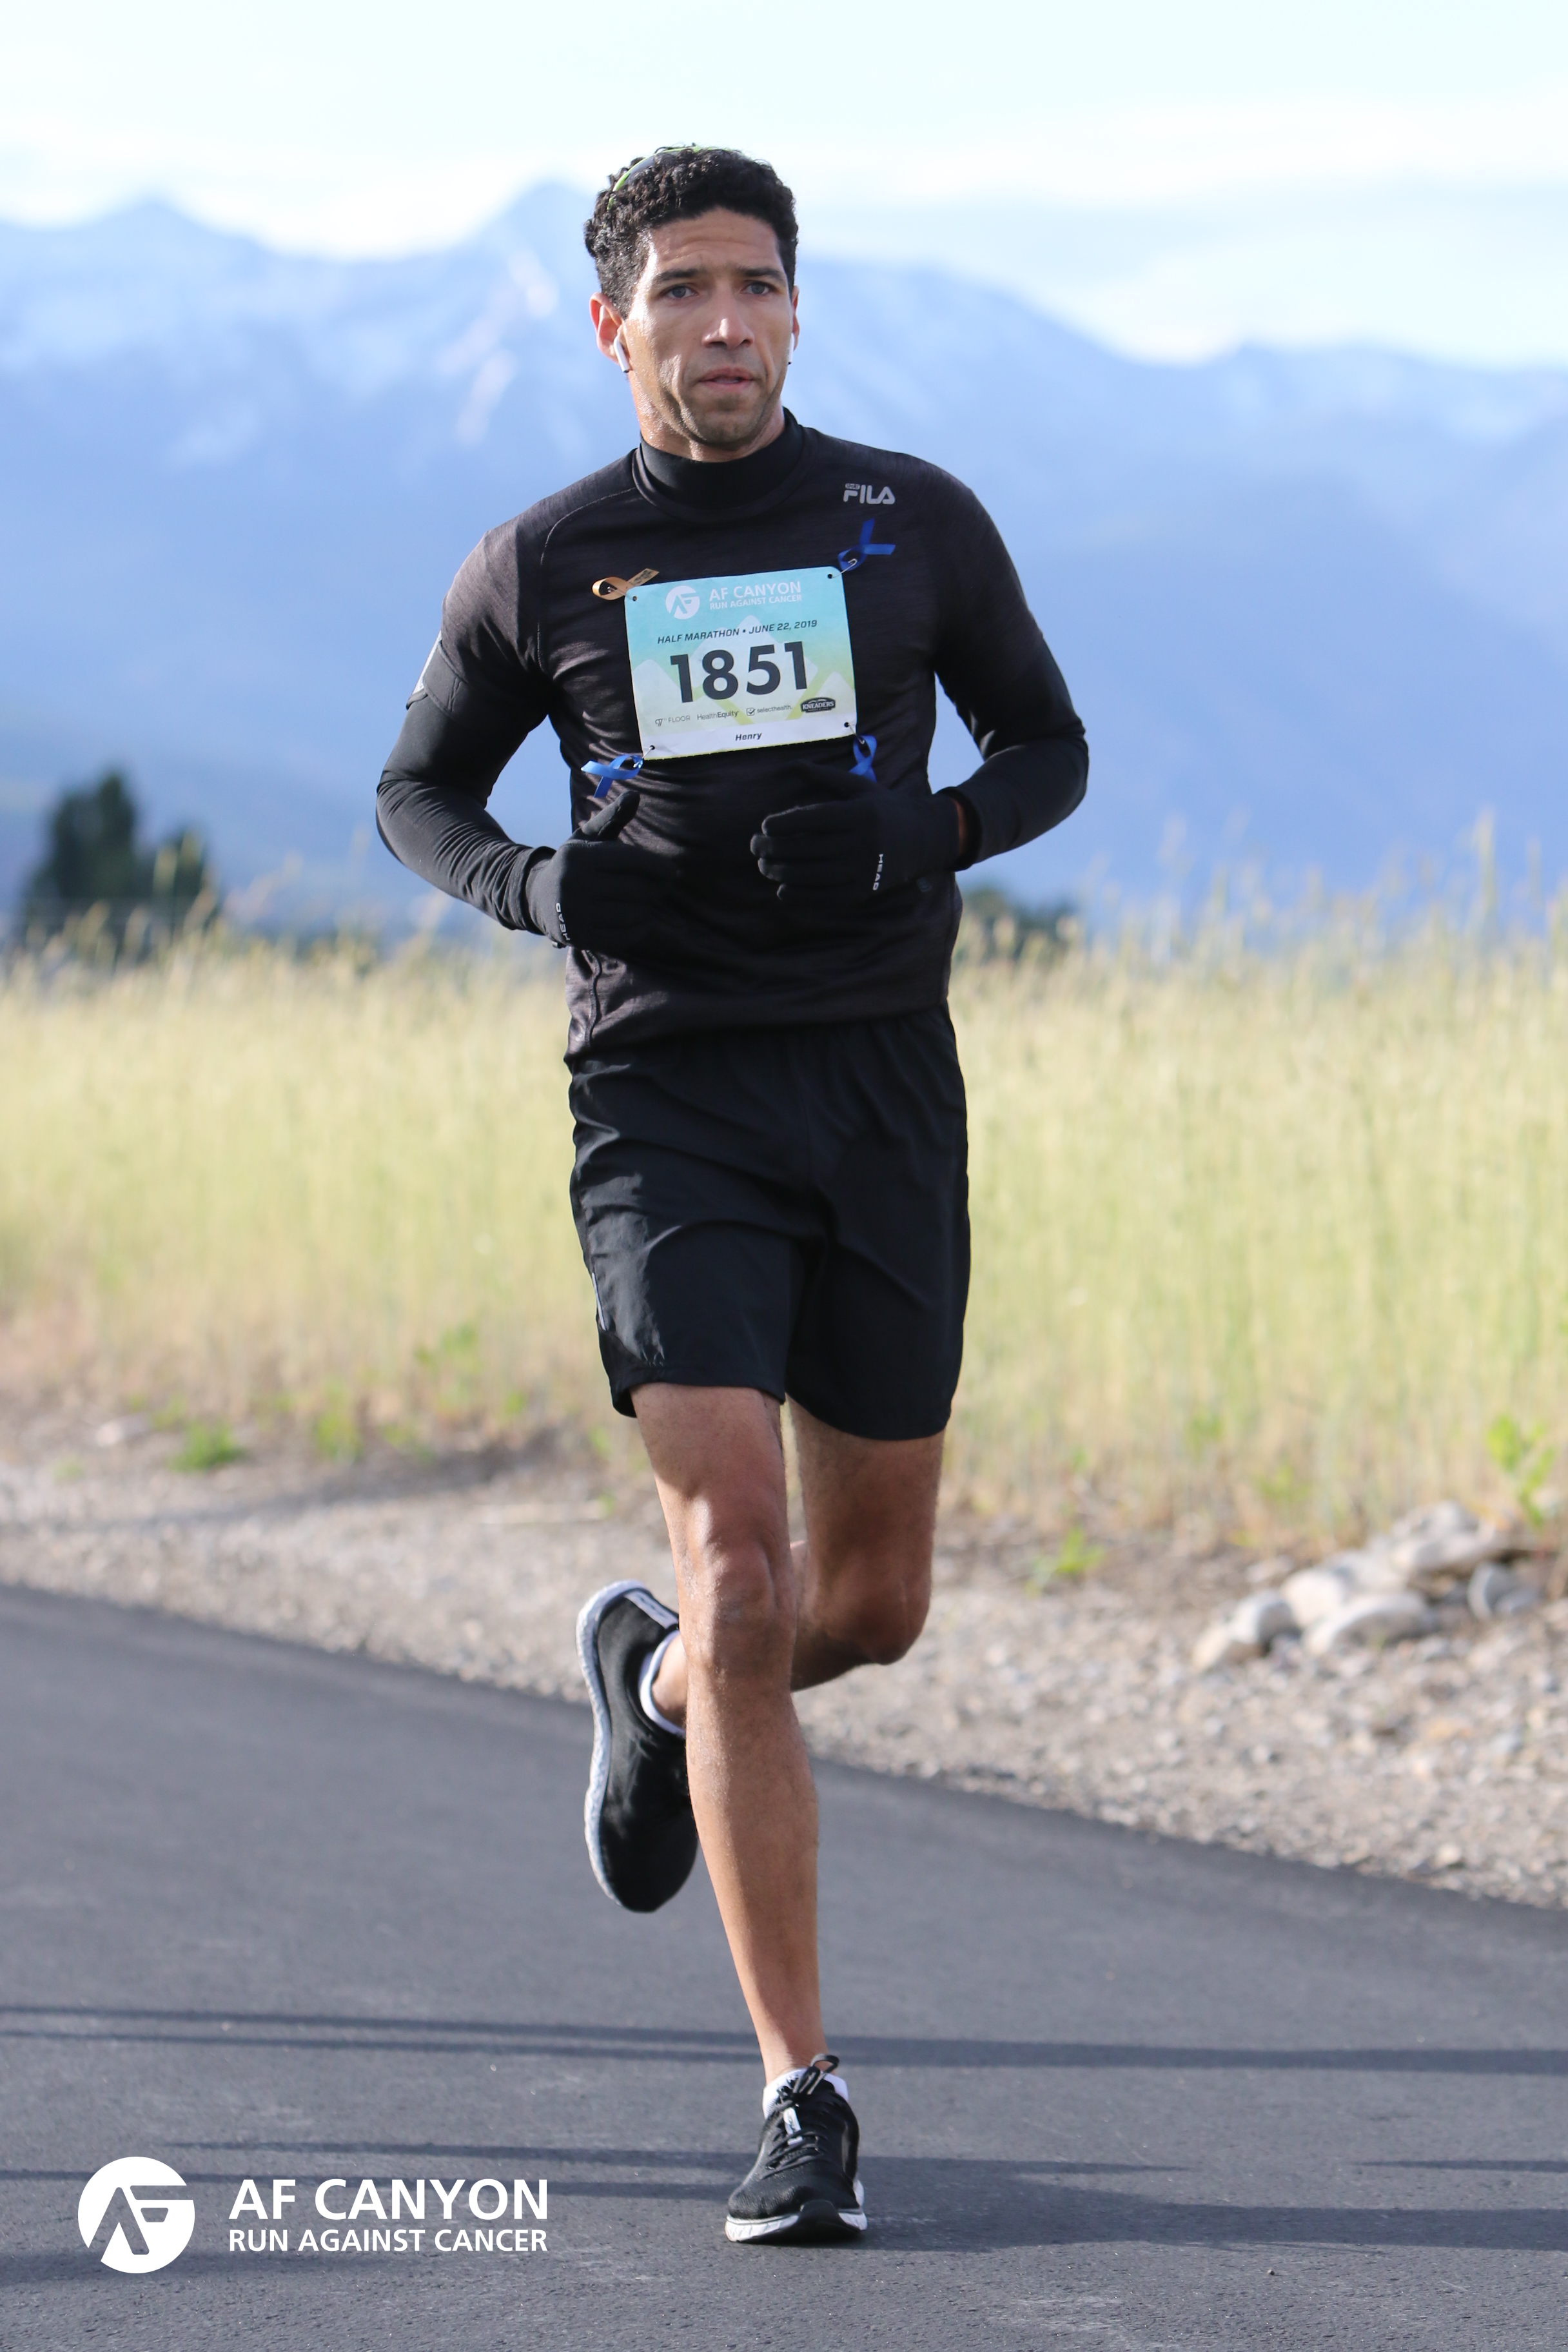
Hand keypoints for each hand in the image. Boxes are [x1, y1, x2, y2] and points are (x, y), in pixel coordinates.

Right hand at [522, 790, 672, 953]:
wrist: (538, 897)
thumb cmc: (575, 864)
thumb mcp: (588, 837)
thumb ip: (612, 817)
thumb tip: (635, 795)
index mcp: (578, 856)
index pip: (630, 860)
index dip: (657, 866)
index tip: (674, 872)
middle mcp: (574, 884)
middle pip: (635, 889)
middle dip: (655, 889)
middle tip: (662, 889)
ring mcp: (575, 914)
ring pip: (632, 913)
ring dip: (646, 909)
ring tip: (647, 903)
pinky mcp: (579, 937)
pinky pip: (623, 936)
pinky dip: (638, 929)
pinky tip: (641, 920)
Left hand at [751, 765, 962, 902]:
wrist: (922, 840)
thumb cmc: (883, 809)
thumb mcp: (859, 787)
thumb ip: (826, 777)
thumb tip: (793, 765)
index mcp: (859, 815)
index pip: (813, 820)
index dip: (784, 823)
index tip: (765, 824)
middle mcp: (862, 843)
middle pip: (807, 848)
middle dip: (774, 848)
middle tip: (754, 846)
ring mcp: (862, 870)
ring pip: (812, 874)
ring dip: (781, 872)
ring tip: (763, 866)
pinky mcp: (862, 892)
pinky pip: (824, 897)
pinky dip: (799, 895)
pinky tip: (781, 890)